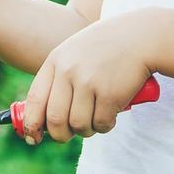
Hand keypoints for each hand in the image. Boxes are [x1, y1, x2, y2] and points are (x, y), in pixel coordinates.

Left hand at [20, 18, 152, 143]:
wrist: (142, 37)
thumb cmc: (107, 48)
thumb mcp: (75, 53)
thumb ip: (59, 78)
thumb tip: (44, 120)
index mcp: (56, 60)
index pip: (35, 99)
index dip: (32, 124)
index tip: (34, 137)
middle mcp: (69, 71)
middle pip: (55, 119)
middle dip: (61, 135)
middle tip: (68, 134)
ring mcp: (89, 82)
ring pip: (79, 125)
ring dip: (87, 130)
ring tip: (95, 119)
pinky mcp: (110, 93)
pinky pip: (101, 124)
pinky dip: (106, 126)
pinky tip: (111, 114)